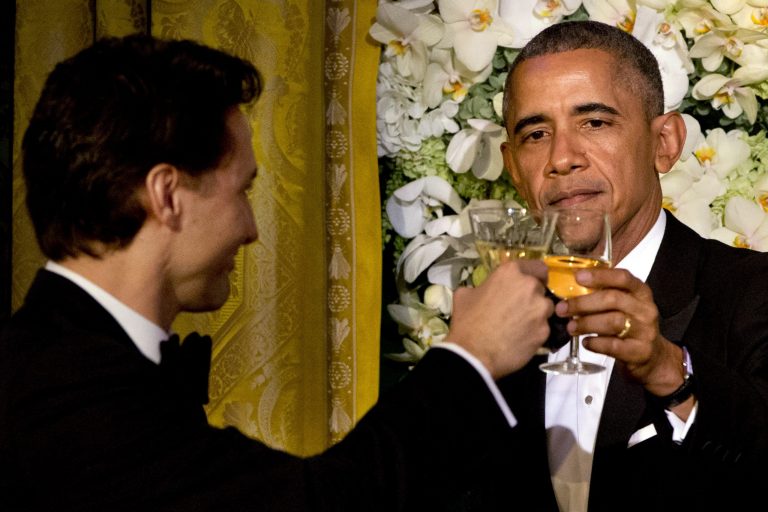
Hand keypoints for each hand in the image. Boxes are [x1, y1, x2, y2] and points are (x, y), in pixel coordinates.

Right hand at [446, 260, 552, 378]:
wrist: (474, 355)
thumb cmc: (467, 322)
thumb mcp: (465, 295)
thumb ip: (481, 287)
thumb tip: (483, 291)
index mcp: (511, 273)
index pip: (537, 267)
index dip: (533, 275)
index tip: (526, 284)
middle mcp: (530, 287)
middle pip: (541, 289)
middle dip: (532, 296)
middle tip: (517, 308)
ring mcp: (540, 310)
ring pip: (545, 309)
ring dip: (536, 314)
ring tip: (520, 326)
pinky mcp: (545, 332)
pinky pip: (543, 329)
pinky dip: (534, 333)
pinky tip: (520, 340)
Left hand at [557, 268, 688, 400]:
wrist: (653, 357)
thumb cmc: (629, 326)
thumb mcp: (623, 306)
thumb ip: (604, 294)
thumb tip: (568, 286)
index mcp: (641, 292)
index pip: (623, 278)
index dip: (600, 276)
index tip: (577, 276)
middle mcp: (646, 309)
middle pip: (613, 299)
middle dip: (583, 303)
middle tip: (562, 308)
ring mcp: (645, 331)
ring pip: (613, 322)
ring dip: (586, 323)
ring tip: (570, 327)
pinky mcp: (640, 352)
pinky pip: (614, 345)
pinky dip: (595, 343)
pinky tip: (585, 342)